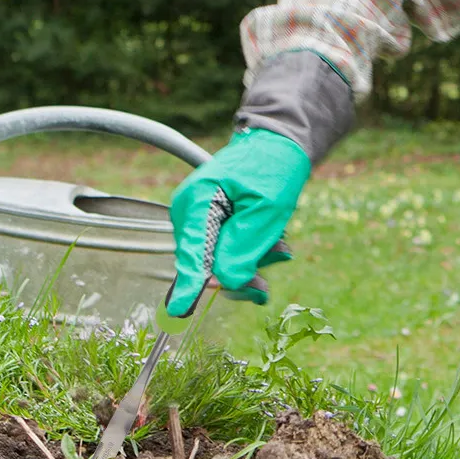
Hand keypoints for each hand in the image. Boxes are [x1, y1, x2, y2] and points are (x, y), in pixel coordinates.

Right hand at [165, 128, 309, 317]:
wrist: (276, 145)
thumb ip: (245, 246)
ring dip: (250, 261)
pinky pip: (222, 252)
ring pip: (217, 262)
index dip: (188, 285)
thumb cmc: (273, 169)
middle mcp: (189, 212)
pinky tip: (271, 242)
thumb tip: (225, 283)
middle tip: (272, 270)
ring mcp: (197, 219)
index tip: (179, 313)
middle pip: (205, 264)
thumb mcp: (268, 208)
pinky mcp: (208, 225)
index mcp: (198, 201)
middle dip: (240, 271)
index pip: (191, 251)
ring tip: (280, 246)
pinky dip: (247, 252)